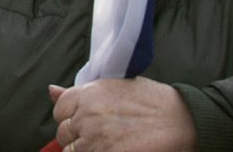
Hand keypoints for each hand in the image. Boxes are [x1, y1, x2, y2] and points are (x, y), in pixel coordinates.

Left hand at [49, 79, 195, 151]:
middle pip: (63, 133)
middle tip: (101, 138)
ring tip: (107, 144)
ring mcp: (94, 139)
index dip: (71, 119)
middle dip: (77, 137)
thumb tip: (51, 90)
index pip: (59, 111)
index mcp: (86, 94)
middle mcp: (86, 115)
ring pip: (72, 151)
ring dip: (86, 150)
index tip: (85, 123)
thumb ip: (80, 93)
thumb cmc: (151, 101)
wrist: (181, 119)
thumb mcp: (113, 86)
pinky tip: (114, 150)